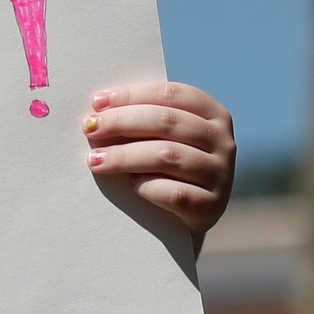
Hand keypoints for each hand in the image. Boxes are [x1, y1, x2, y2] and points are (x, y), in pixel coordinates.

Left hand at [84, 82, 235, 238]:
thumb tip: (99, 109)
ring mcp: (221, 175)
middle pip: (166, 122)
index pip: (171, 94)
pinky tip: (131, 184)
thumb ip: (144, 120)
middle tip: (90, 128)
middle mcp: (223, 141)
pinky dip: (147, 186)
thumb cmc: (167, 169)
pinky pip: (174, 193)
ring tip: (96, 160)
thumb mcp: (163, 139)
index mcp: (213, 114)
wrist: (186, 219)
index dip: (132, 95)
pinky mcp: (211, 207)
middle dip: (122, 122)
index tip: (97, 103)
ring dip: (125, 156)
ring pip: (167, 155)